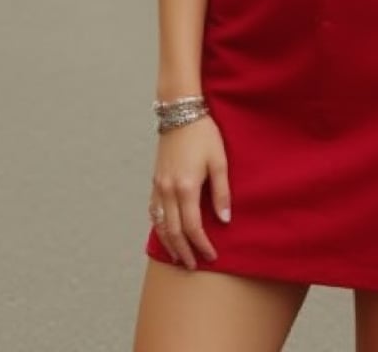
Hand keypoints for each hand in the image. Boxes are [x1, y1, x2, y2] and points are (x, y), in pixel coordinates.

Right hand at [148, 115, 230, 270]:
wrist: (180, 113)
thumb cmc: (203, 134)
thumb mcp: (219, 161)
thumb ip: (221, 192)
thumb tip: (224, 219)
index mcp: (186, 187)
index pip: (192, 227)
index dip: (202, 245)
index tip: (211, 256)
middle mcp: (168, 190)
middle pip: (173, 231)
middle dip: (184, 251)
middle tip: (194, 265)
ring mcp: (158, 186)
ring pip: (159, 224)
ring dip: (169, 243)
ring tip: (179, 257)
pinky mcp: (155, 180)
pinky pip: (153, 211)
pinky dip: (158, 226)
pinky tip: (165, 232)